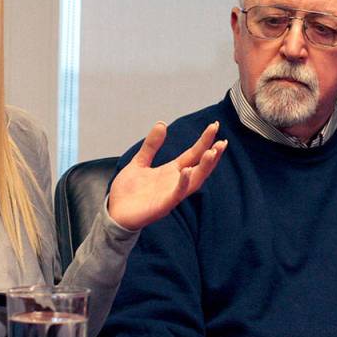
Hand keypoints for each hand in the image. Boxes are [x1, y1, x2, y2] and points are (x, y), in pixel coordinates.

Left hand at [107, 121, 225, 230]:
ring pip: (194, 181)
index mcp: (171, 172)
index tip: (214, 126)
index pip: (193, 154)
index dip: (204, 141)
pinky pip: (176, 194)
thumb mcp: (139, 162)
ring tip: (213, 152)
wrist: (114, 212)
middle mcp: (175, 182)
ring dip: (205, 168)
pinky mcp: (163, 206)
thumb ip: (151, 146)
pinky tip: (187, 170)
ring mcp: (171, 194)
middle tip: (222, 141)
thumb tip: (162, 124)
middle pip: (199, 167)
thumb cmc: (128, 192)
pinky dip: (183, 183)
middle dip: (212, 155)